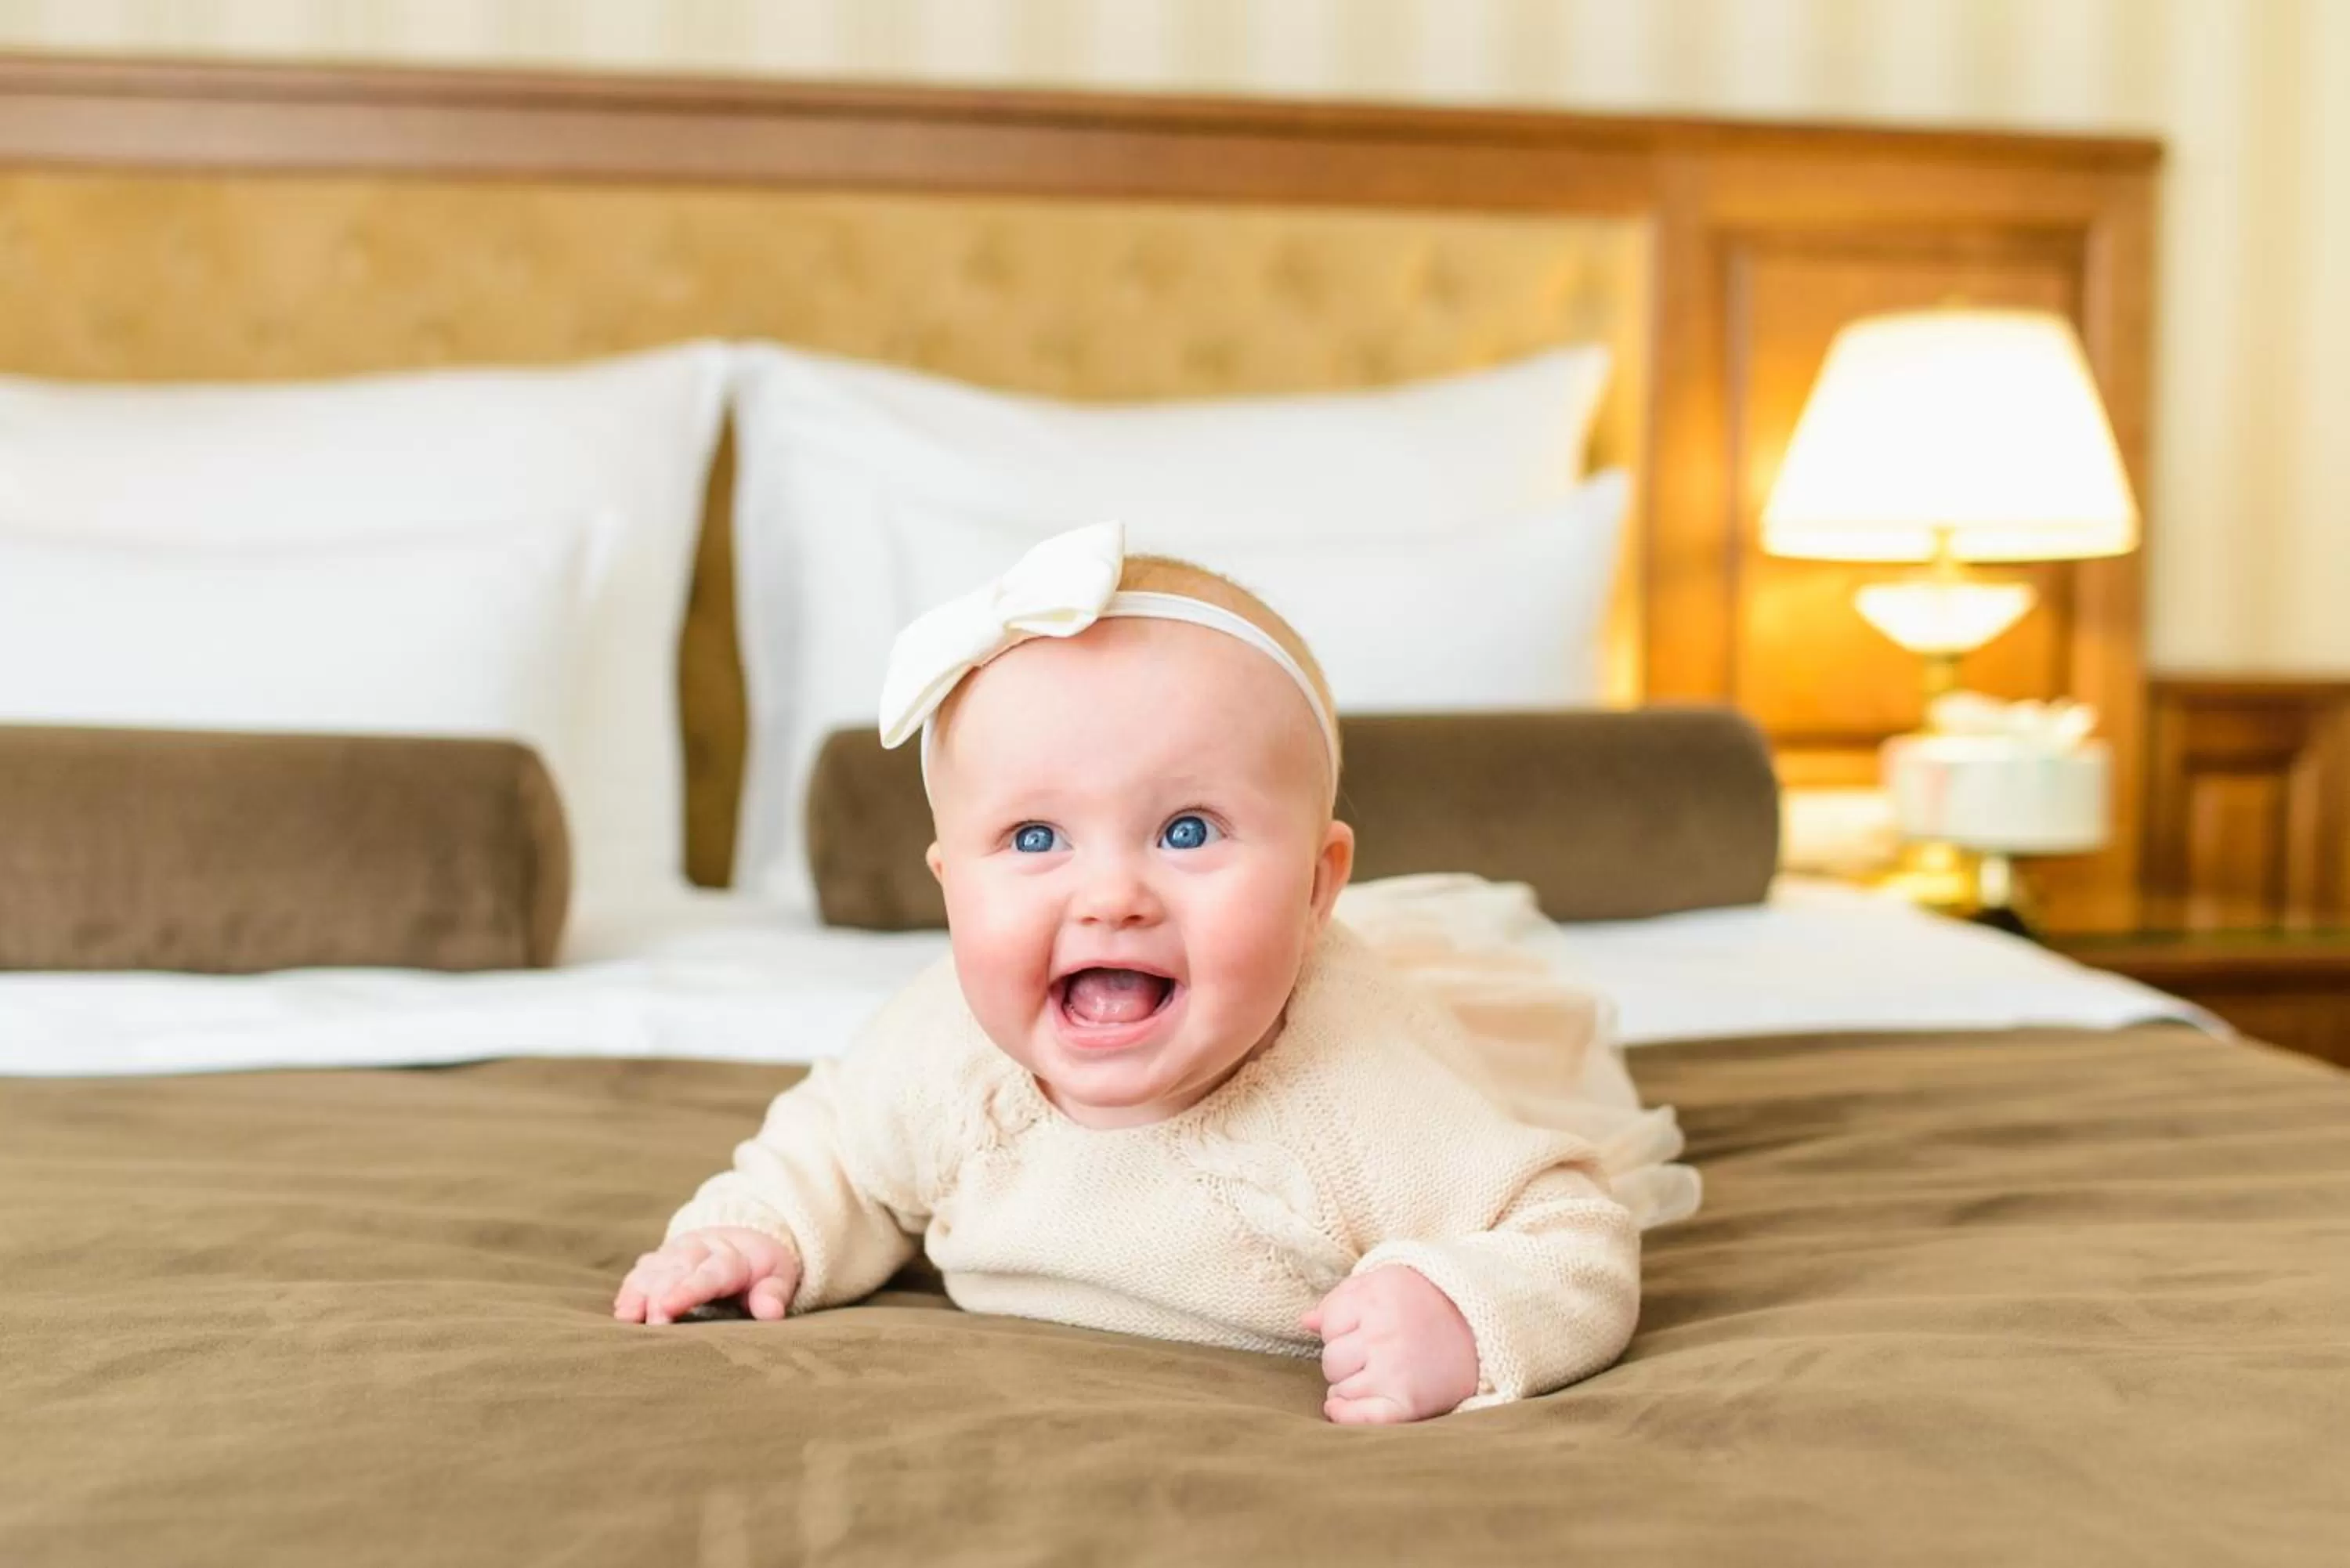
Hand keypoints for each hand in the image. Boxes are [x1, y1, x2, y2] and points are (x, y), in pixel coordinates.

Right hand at [613, 1226, 801, 1324]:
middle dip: (658, 1295)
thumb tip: (772, 1312)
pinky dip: (630, 1287)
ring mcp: (676, 1253)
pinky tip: (622, 1309)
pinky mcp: (660, 1259)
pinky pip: (642, 1270)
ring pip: (653, 1269)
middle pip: (674, 1272)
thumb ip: (773, 1294)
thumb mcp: (778, 1277)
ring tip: (626, 1317)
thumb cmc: (761, 1269)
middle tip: (648, 1324)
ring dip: (638, 1291)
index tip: (668, 1308)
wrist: (745, 1237)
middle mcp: (698, 1250)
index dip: (687, 1290)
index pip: (708, 1274)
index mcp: (729, 1257)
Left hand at [1301, 1265, 1479, 1424]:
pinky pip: (1361, 1417)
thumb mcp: (1384, 1283)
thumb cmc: (1425, 1303)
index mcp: (1377, 1297)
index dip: (1340, 1329)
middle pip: (1331, 1360)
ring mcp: (1396, 1369)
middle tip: (1371, 1355)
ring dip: (1350, 1386)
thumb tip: (1305, 1321)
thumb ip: (1342, 1298)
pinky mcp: (1408, 1401)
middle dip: (1344, 1359)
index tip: (1362, 1329)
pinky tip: (1339, 1407)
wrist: (1482, 1327)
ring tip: (1377, 1374)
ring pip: (1341, 1388)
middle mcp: (1384, 1332)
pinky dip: (1345, 1416)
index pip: (1328, 1324)